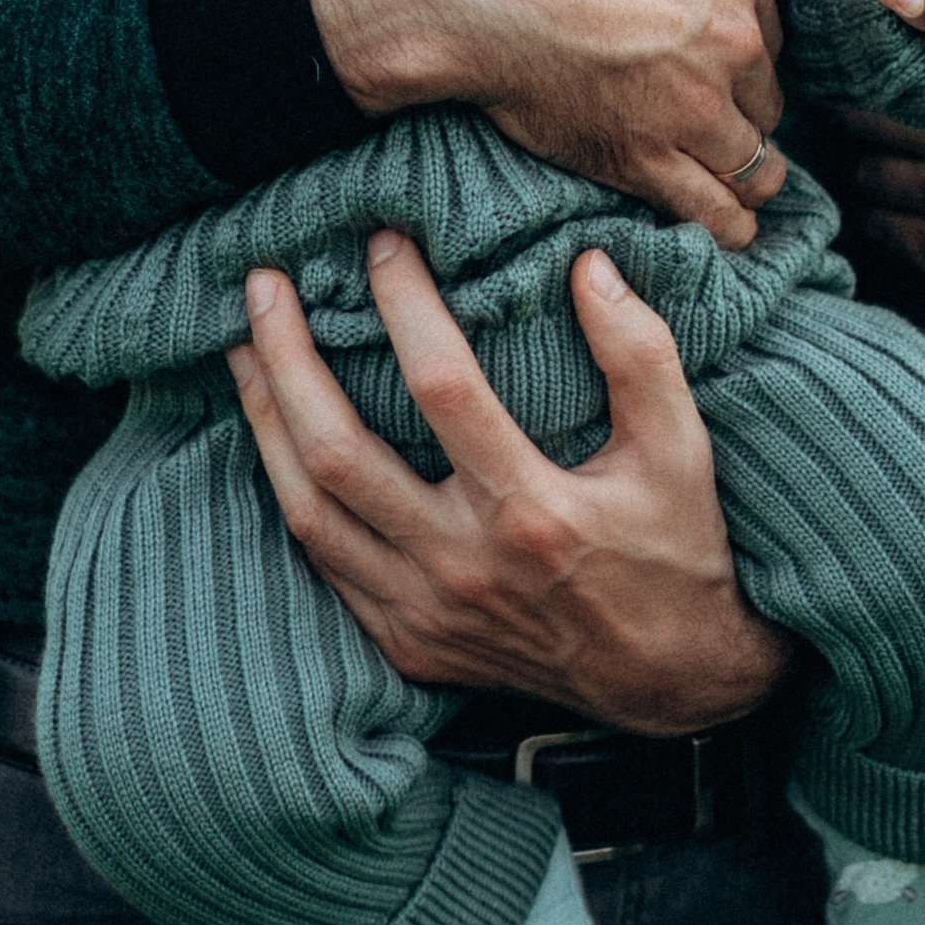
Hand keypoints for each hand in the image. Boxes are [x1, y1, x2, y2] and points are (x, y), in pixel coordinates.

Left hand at [227, 231, 792, 733]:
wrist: (672, 682)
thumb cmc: (678, 548)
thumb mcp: (682, 448)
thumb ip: (640, 354)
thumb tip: (587, 265)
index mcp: (533, 511)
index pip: (443, 388)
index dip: (404, 305)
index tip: (383, 242)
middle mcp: (464, 567)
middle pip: (337, 454)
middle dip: (287, 360)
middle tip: (263, 284)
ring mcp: (426, 614)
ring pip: (308, 512)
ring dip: (265, 423)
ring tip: (243, 348)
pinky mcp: (408, 643)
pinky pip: (325, 563)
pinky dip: (290, 492)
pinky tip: (277, 437)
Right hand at [298, 0, 787, 252]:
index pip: (767, 34)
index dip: (744, 60)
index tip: (725, 77)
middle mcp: (732, 38)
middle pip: (764, 97)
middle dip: (745, 114)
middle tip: (718, 126)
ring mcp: (694, 103)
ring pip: (754, 161)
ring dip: (751, 179)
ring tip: (746, 193)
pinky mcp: (647, 157)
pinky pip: (712, 208)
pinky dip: (729, 226)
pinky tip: (732, 230)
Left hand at [853, 19, 924, 332]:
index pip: (898, 73)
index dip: (880, 69)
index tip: (877, 70)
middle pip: (863, 121)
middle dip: (862, 117)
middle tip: (870, 118)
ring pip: (863, 174)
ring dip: (870, 168)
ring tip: (886, 164)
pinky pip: (875, 225)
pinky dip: (879, 215)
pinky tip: (899, 208)